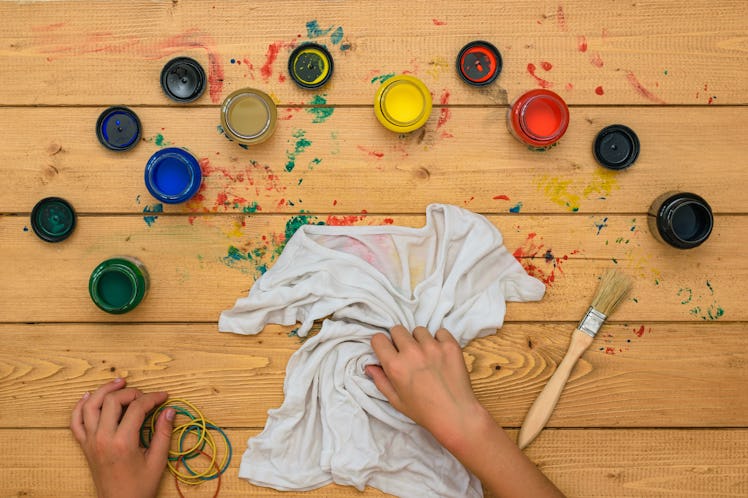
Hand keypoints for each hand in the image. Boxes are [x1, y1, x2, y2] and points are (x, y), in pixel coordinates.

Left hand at [70, 378, 174, 497]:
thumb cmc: (139, 486)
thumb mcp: (157, 461)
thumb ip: (163, 433)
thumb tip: (169, 410)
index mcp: (122, 442)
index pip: (137, 407)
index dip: (153, 398)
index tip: (164, 397)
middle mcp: (102, 438)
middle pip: (112, 400)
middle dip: (131, 392)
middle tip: (145, 396)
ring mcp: (90, 441)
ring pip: (90, 405)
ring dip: (104, 390)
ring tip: (119, 382)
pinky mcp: (84, 446)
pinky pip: (75, 421)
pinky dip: (80, 406)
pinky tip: (89, 396)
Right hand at [365, 325, 487, 451]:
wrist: (456, 415)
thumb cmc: (424, 411)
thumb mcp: (396, 401)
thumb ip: (380, 381)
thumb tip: (369, 366)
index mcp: (395, 366)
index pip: (378, 338)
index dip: (382, 345)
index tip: (388, 351)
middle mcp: (412, 353)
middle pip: (397, 330)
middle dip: (399, 340)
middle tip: (407, 354)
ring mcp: (432, 347)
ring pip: (419, 330)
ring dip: (419, 340)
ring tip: (426, 356)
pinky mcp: (450, 345)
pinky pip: (440, 332)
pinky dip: (439, 340)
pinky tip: (440, 354)